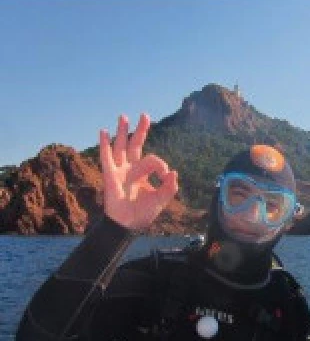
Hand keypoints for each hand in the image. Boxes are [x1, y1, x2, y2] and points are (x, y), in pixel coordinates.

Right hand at [99, 114, 178, 231]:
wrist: (128, 224)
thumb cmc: (143, 212)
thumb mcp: (162, 198)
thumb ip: (170, 187)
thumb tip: (174, 172)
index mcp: (142, 173)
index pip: (154, 159)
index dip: (162, 166)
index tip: (166, 177)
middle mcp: (130, 168)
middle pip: (135, 144)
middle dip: (140, 130)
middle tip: (145, 115)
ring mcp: (119, 170)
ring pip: (121, 146)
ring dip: (122, 132)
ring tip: (123, 117)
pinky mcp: (110, 175)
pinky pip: (106, 157)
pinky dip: (104, 144)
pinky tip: (103, 132)